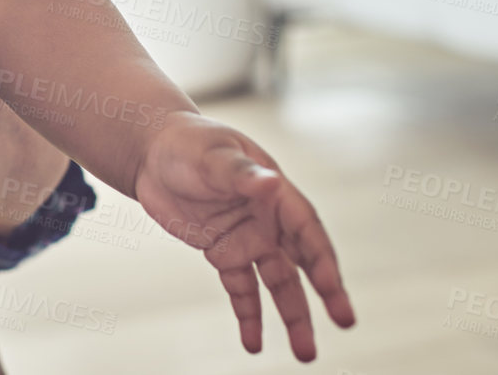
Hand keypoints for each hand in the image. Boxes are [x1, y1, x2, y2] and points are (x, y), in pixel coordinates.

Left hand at [134, 111, 354, 360]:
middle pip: (302, 261)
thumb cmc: (187, 143)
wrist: (152, 152)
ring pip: (278, 283)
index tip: (330, 286)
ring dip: (292, 316)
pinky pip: (242, 289)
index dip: (320, 257)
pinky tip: (254, 344)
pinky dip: (249, 316)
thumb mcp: (213, 155)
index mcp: (274, 193)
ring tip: (305, 354)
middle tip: (345, 322)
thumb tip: (270, 181)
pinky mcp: (224, 253)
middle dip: (325, 292)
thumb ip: (241, 172)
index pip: (306, 229)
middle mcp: (269, 220)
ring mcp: (248, 239)